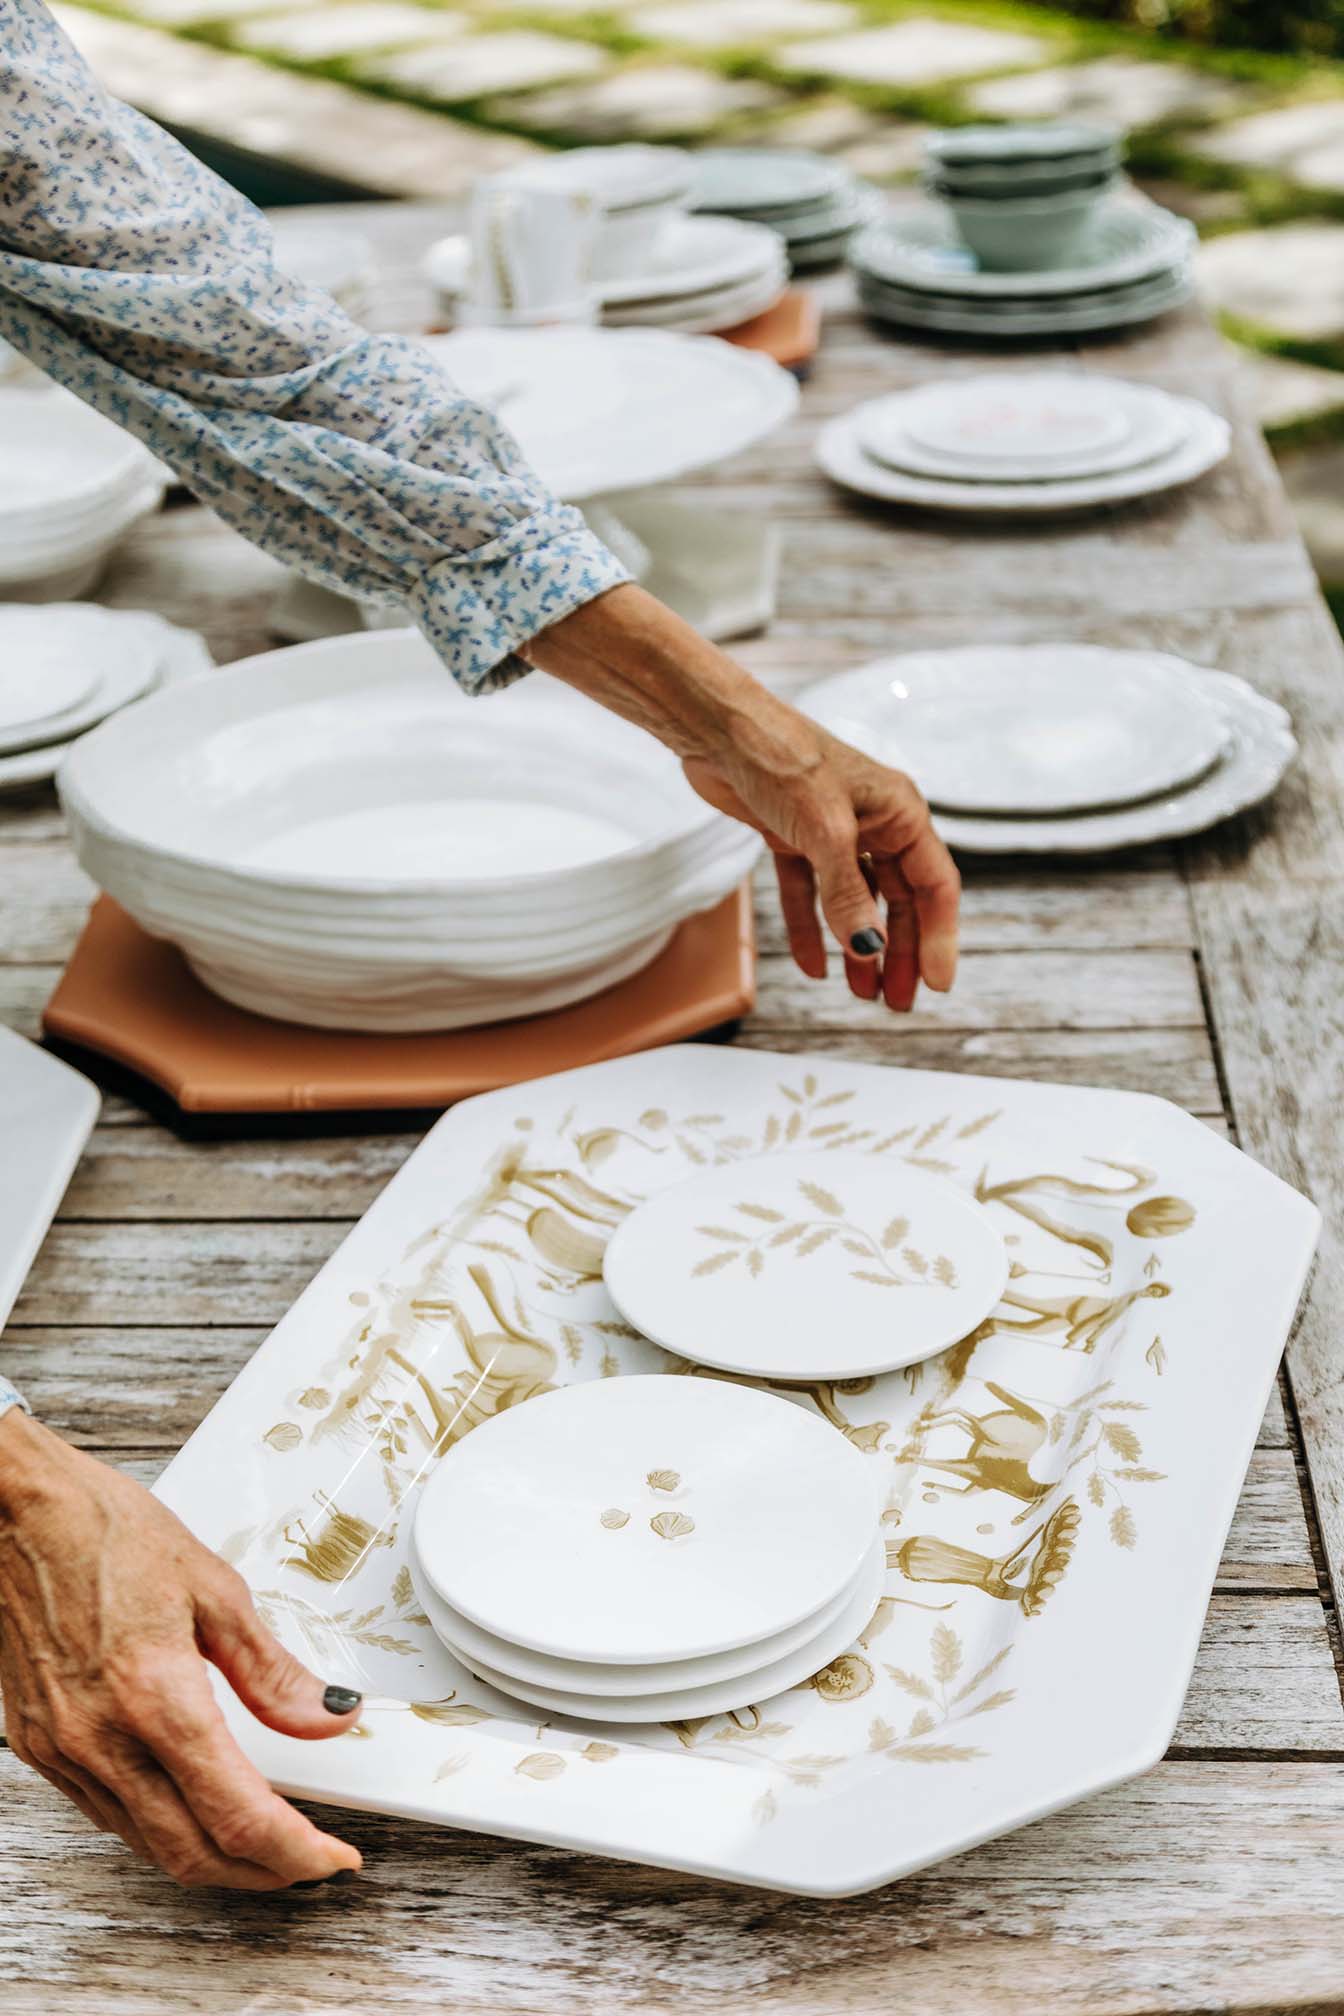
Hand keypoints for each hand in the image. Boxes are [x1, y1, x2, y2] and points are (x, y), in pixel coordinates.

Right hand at [0, 1410, 363, 1888]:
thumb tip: (327, 1714)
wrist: (17, 1512)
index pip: (237, 1812)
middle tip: (310, 1860)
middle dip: (262, 1872)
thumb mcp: (214, 1588)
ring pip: (148, 1846)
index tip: (334, 1855)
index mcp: (154, 1693)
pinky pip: (109, 1817)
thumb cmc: (105, 1531)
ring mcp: (64, 1749)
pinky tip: (191, 1809)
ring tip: (264, 1842)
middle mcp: (103, 1736)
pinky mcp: (41, 1747)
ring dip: (212, 1859)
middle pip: (193, 1852)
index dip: (296, 1849)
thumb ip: (272, 1670)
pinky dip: (160, 1830)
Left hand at [683, 717, 958, 1011]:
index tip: (937, 984)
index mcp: (900, 813)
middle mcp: (874, 823)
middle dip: (899, 952)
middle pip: (898, 900)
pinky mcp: (792, 838)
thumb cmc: (783, 760)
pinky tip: (813, 966)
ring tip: (863, 993)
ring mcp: (833, 832)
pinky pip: (811, 895)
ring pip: (856, 902)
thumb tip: (868, 948)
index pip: (935, 886)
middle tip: (898, 1001)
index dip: (939, 936)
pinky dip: (812, 929)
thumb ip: (846, 893)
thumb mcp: (824, 831)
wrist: (718, 729)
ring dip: (859, 948)